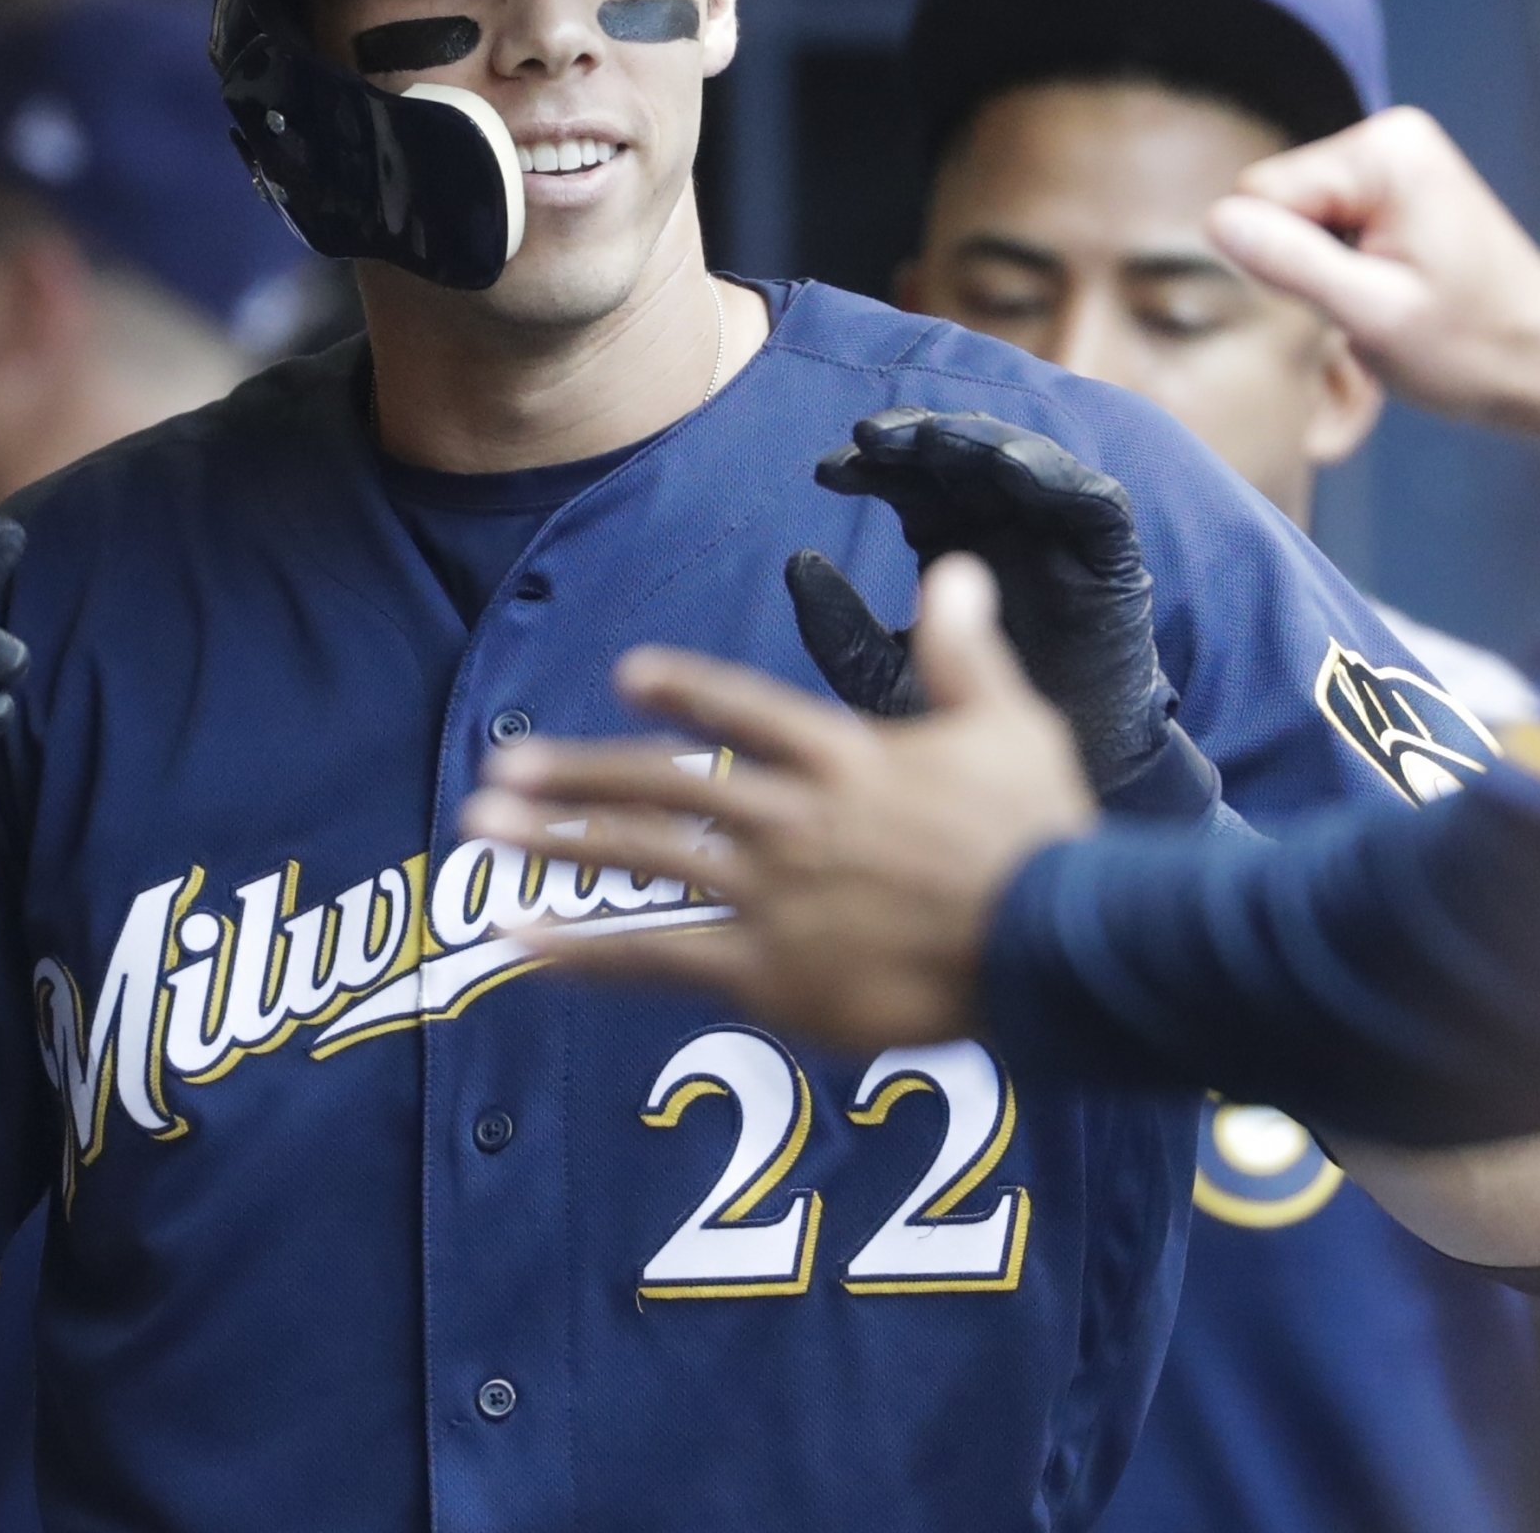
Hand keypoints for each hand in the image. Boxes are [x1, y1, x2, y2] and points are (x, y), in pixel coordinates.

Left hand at [467, 555, 1091, 1053]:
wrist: (1057, 946)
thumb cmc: (1042, 838)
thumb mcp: (1013, 724)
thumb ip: (965, 650)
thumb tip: (957, 568)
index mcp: (844, 756)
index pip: (742, 709)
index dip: (684, 691)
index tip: (628, 676)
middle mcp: (792, 816)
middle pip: (664, 783)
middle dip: (574, 776)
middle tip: (500, 773)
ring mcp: (773, 893)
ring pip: (643, 858)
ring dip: (557, 841)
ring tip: (482, 828)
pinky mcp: (768, 971)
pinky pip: (654, 956)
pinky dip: (583, 950)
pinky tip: (518, 939)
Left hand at [792, 410, 1172, 792]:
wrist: (1053, 778)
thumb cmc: (967, 728)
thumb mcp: (886, 680)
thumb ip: (841, 632)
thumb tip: (797, 563)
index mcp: (945, 540)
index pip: (906, 482)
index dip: (870, 468)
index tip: (826, 473)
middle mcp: (999, 524)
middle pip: (957, 457)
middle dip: (913, 439)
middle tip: (869, 438)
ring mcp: (1055, 534)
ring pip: (1020, 461)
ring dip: (976, 442)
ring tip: (935, 440)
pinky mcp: (1110, 557)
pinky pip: (1092, 501)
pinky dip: (1057, 476)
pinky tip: (1014, 467)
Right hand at [1204, 107, 1539, 479]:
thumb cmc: (1471, 349)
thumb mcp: (1372, 315)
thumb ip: (1290, 261)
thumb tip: (1214, 219)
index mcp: (1385, 151)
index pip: (1259, 193)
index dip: (1283, 260)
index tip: (1352, 296)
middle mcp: (1389, 135)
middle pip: (1275, 198)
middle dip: (1306, 261)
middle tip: (1374, 303)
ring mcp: (1395, 157)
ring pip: (1293, 215)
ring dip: (1325, 268)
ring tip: (1390, 299)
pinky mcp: (1396, 185)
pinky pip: (1324, 221)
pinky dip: (1344, 264)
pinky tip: (1395, 287)